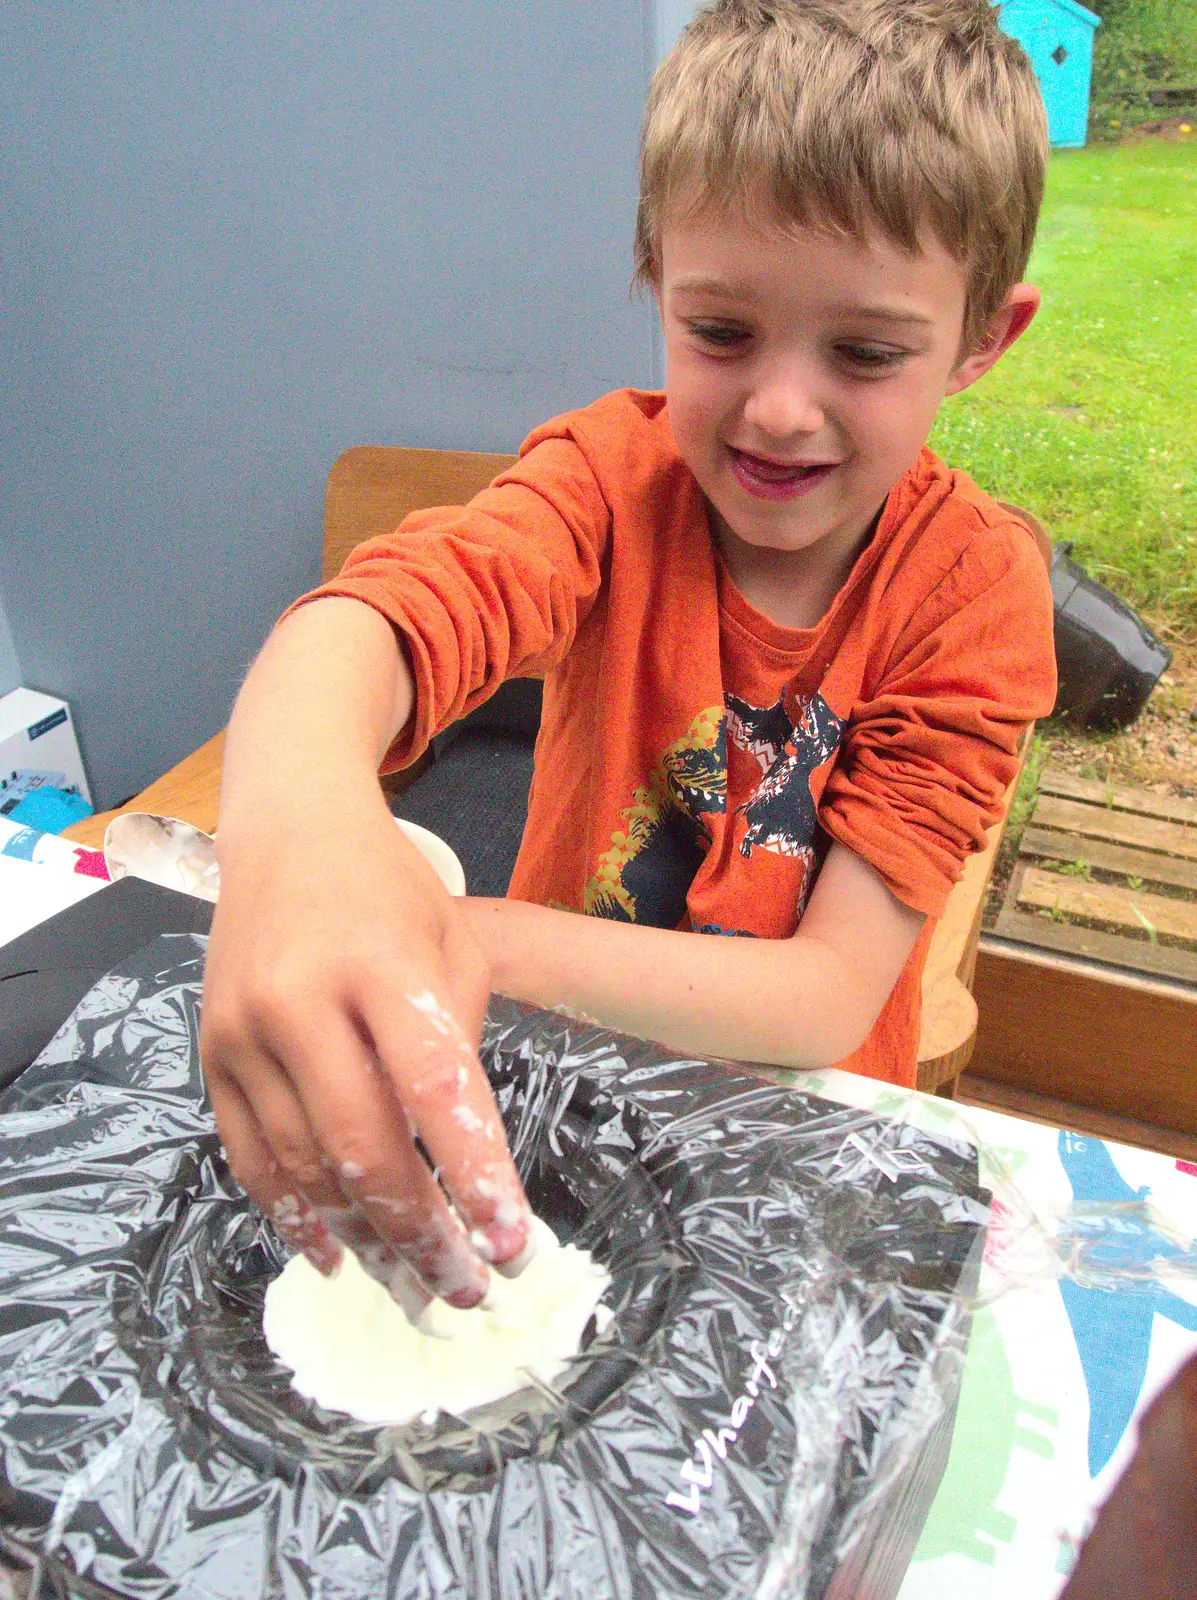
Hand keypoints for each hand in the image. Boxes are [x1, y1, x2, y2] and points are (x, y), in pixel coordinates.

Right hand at [200, 792, 532, 1317]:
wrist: (288, 833)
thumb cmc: (389, 891)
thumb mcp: (454, 945)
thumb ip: (457, 1045)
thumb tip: (461, 1159)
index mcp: (379, 962)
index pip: (433, 1086)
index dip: (473, 1173)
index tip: (510, 1242)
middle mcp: (300, 998)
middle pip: (363, 1142)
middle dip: (421, 1229)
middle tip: (465, 1285)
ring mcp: (243, 1028)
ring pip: (305, 1162)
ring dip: (366, 1235)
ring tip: (416, 1281)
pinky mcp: (211, 1052)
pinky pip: (250, 1154)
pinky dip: (293, 1212)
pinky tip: (337, 1248)